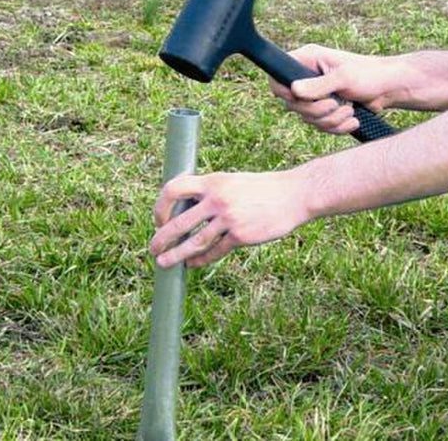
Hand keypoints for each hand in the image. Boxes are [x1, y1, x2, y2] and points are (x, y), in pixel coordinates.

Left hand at [150, 170, 312, 267]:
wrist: (294, 195)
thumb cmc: (261, 189)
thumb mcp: (232, 182)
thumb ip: (210, 192)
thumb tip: (185, 208)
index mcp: (212, 181)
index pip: (173, 189)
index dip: (160, 206)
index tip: (158, 219)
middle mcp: (217, 199)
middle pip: (179, 222)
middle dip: (162, 238)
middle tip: (153, 249)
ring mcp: (229, 218)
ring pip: (194, 241)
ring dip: (176, 255)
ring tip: (164, 263)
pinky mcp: (242, 235)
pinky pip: (215, 251)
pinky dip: (201, 260)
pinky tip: (193, 264)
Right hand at [268, 45, 402, 134]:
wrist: (390, 89)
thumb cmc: (370, 74)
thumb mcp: (344, 78)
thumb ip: (318, 85)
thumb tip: (294, 90)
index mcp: (307, 60)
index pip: (278, 78)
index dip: (284, 92)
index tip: (301, 98)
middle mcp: (307, 77)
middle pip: (292, 105)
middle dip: (316, 110)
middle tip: (335, 104)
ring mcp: (316, 95)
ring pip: (308, 119)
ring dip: (331, 120)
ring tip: (349, 110)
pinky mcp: (326, 110)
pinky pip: (321, 126)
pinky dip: (337, 127)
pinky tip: (353, 120)